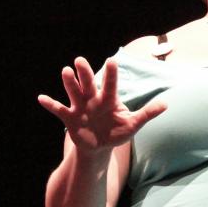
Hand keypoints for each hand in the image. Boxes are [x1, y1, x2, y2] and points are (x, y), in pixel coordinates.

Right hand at [37, 57, 166, 153]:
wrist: (100, 146)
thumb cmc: (118, 131)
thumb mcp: (133, 124)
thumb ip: (147, 114)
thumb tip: (166, 104)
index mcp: (109, 100)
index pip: (110, 85)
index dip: (111, 74)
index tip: (111, 60)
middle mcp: (93, 99)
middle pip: (88, 83)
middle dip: (85, 73)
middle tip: (79, 60)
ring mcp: (80, 107)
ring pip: (74, 92)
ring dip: (69, 83)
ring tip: (65, 71)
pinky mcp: (70, 118)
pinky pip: (59, 109)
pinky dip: (51, 104)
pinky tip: (41, 98)